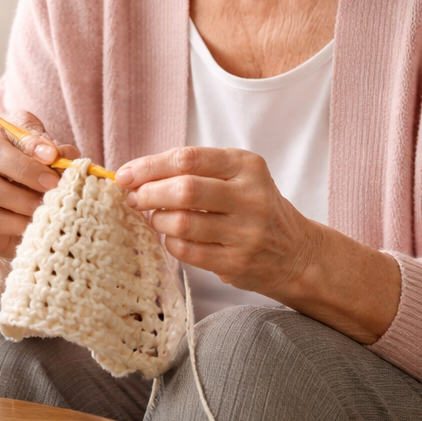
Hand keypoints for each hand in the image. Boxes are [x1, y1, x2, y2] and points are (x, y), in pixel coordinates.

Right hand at [0, 110, 78, 307]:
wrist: (19, 225)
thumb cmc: (37, 186)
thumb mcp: (53, 167)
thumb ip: (60, 158)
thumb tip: (63, 158)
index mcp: (0, 134)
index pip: (12, 126)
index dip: (33, 141)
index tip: (53, 155)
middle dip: (25, 168)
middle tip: (52, 184)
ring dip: (19, 198)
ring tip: (42, 207)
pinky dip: (13, 222)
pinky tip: (31, 225)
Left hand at [116, 147, 316, 298]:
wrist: (296, 252)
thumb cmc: (251, 207)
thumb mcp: (236, 177)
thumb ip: (193, 171)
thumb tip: (134, 176)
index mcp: (246, 165)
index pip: (188, 158)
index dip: (149, 166)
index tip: (125, 175)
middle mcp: (250, 196)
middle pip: (184, 190)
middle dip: (149, 193)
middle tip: (135, 198)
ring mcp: (246, 232)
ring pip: (182, 223)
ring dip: (158, 220)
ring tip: (158, 218)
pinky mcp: (237, 262)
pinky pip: (187, 251)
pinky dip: (170, 242)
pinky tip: (174, 237)